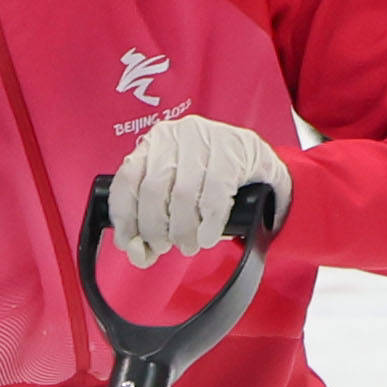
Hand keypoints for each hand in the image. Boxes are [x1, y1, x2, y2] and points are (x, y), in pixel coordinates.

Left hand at [107, 112, 291, 258]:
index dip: (125, 218)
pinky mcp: (233, 153)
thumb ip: (153, 222)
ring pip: (182, 195)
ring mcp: (205, 139)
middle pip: (152, 191)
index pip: (127, 181)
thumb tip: (137, 252)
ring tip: (190, 244)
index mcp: (154, 142)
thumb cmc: (215, 181)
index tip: (132, 244)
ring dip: (183, 230)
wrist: (261, 162)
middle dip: (156, 229)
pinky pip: (214, 196)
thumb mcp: (178, 194)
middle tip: (166, 246)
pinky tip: (209, 236)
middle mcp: (175, 134)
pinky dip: (208, 225)